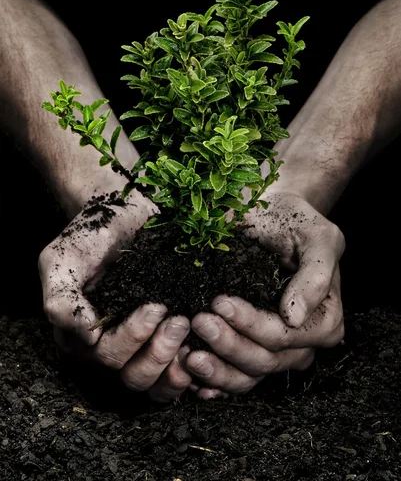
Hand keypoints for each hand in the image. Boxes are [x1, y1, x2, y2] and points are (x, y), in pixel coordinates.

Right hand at [38, 191, 191, 402]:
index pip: (105, 356)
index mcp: (81, 336)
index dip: (132, 338)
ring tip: (190, 326)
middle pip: (132, 375)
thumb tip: (87, 337)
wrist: (127, 211)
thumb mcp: (64, 258)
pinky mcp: (166, 341)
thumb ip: (62, 298)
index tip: (156, 307)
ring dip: (175, 364)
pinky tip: (205, 351)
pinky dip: (193, 372)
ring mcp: (140, 347)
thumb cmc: (93, 232)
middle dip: (158, 351)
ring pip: (155, 383)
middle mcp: (109, 348)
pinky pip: (178, 374)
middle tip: (180, 319)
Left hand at [186, 190, 344, 398]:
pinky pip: (233, 378)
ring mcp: (275, 351)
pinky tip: (190, 376)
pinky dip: (212, 381)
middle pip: (264, 359)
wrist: (272, 215)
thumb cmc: (296, 222)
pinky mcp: (250, 349)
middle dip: (228, 344)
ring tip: (189, 354)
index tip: (220, 301)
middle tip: (198, 320)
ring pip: (247, 376)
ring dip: (217, 370)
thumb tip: (294, 316)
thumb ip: (315, 275)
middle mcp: (302, 343)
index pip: (284, 335)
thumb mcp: (317, 237)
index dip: (251, 324)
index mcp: (324, 320)